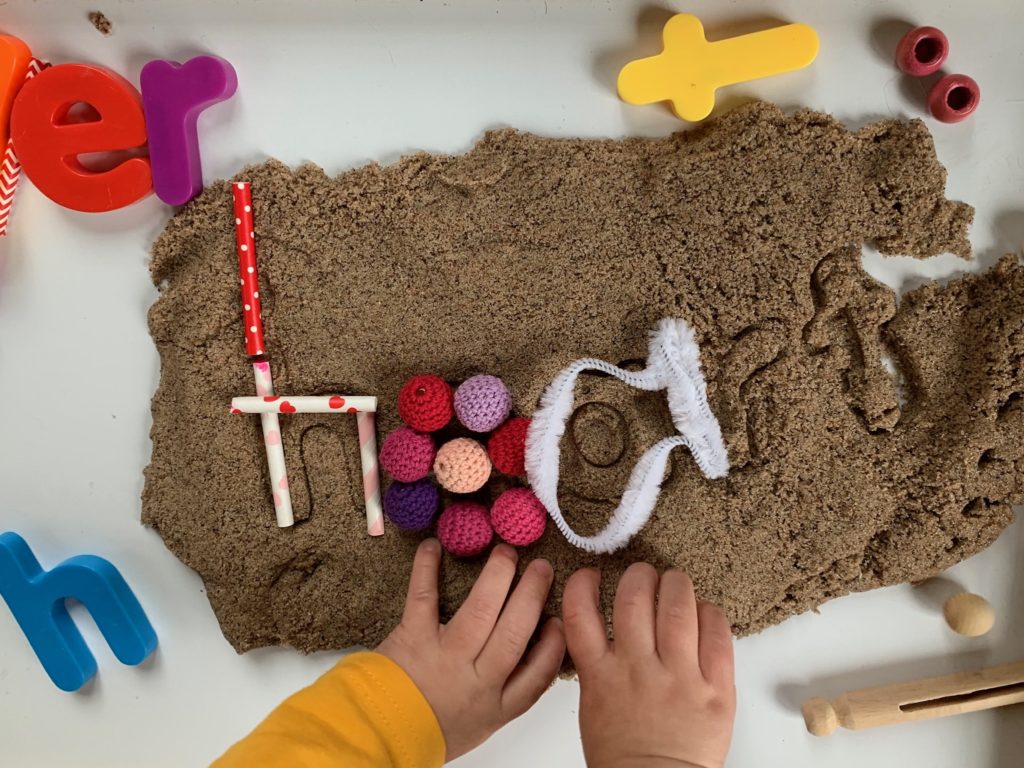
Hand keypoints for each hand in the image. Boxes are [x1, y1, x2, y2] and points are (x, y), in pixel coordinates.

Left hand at [377, 539, 565, 761]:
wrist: (381, 737)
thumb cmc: (430, 730)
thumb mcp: (479, 724)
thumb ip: (504, 694)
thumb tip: (528, 658)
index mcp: (496, 706)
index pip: (538, 673)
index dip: (553, 643)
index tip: (559, 619)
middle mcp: (476, 680)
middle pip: (514, 632)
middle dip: (532, 595)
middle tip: (542, 569)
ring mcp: (445, 656)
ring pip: (480, 611)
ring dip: (497, 577)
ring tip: (507, 553)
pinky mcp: (413, 638)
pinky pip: (424, 597)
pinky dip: (426, 569)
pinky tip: (434, 547)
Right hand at [563, 564, 735, 767]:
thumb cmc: (624, 757)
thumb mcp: (595, 705)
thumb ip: (600, 665)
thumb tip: (610, 629)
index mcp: (600, 676)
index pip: (580, 614)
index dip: (582, 584)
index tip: (589, 575)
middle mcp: (637, 670)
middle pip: (634, 599)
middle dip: (638, 576)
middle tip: (643, 575)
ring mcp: (679, 677)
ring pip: (677, 607)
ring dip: (675, 585)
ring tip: (675, 583)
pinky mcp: (715, 689)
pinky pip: (717, 635)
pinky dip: (710, 613)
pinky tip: (705, 611)